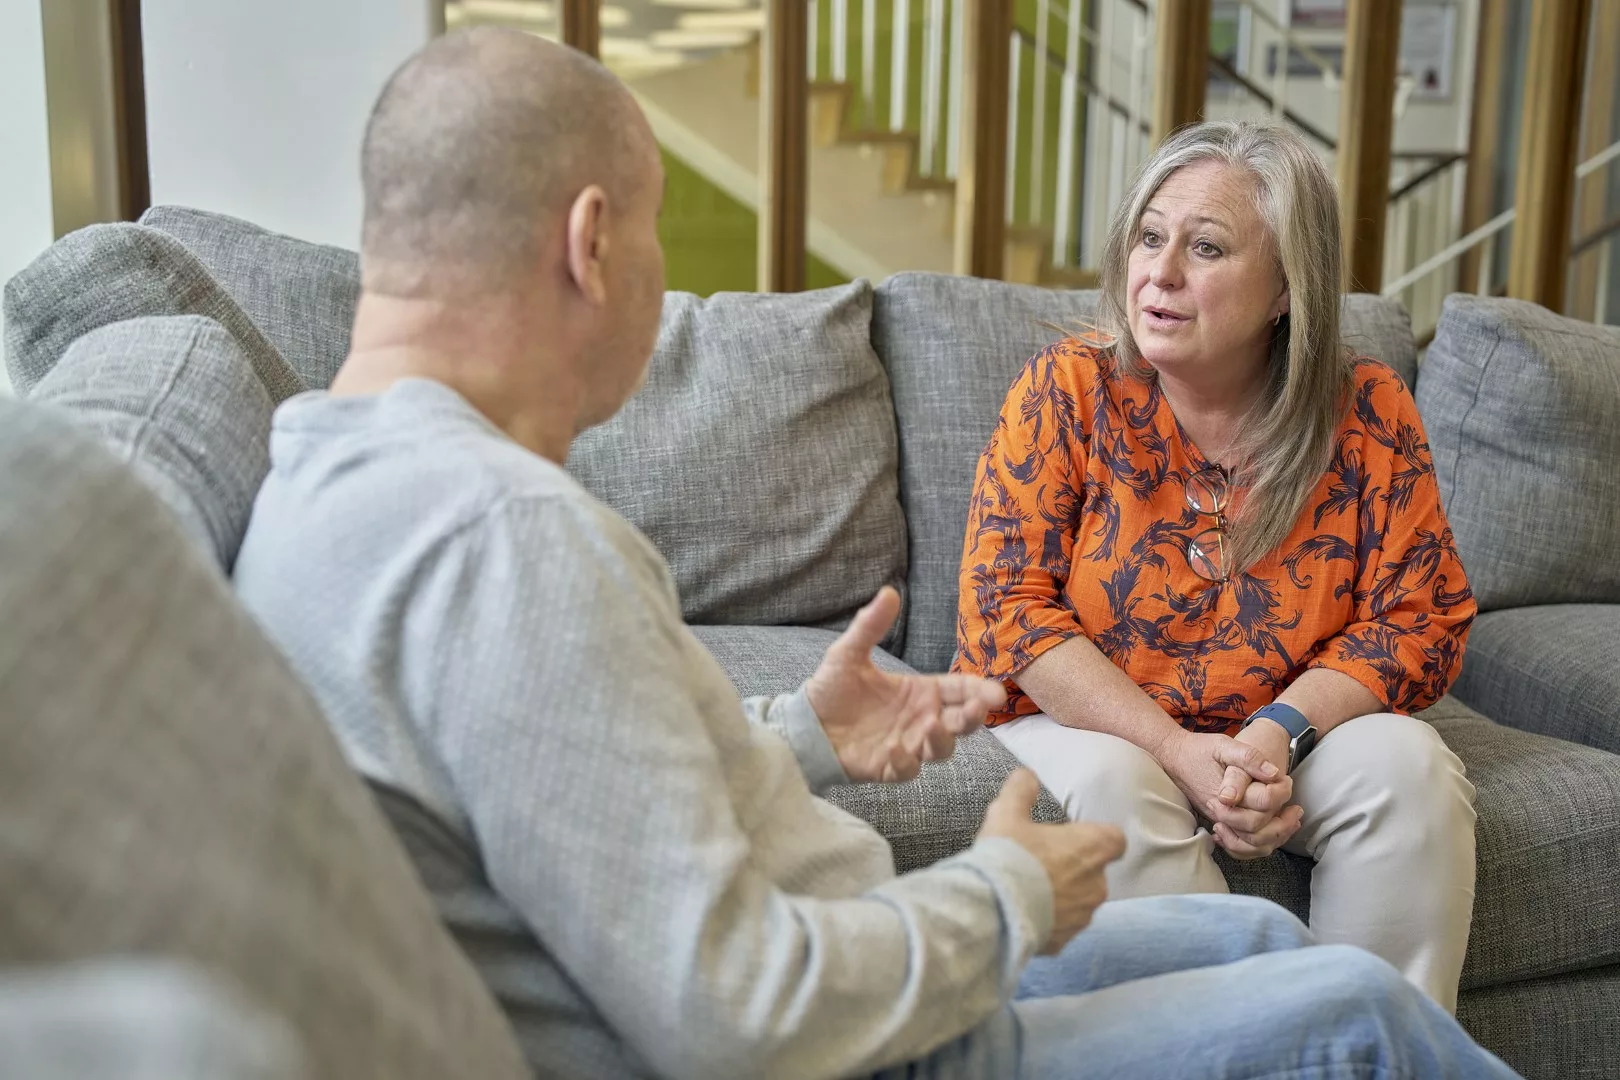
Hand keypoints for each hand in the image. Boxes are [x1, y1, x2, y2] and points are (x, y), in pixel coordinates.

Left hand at [807, 587, 1006, 782]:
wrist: (805, 724)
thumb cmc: (833, 689)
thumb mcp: (849, 653)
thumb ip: (870, 626)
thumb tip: (889, 591)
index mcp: (920, 691)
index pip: (959, 690)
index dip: (979, 690)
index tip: (996, 692)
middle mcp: (921, 719)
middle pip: (960, 722)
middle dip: (974, 716)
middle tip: (980, 708)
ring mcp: (908, 745)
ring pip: (940, 749)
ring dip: (942, 739)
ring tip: (933, 725)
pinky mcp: (888, 767)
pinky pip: (906, 770)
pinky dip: (904, 762)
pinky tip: (894, 749)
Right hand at [977, 770, 1125, 953]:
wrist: (994, 908)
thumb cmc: (1008, 855)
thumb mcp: (1007, 812)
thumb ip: (1022, 789)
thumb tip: (1027, 775)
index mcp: (1093, 848)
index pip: (1115, 839)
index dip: (1096, 837)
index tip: (1073, 836)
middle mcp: (1097, 884)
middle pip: (1094, 872)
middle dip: (1073, 867)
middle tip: (1040, 862)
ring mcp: (1083, 916)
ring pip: (1079, 902)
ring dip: (1062, 895)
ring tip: (1028, 890)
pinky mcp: (1066, 942)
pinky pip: (1061, 927)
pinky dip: (1048, 921)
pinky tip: (1023, 912)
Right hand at [1205, 722, 1300, 859]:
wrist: (1174, 758)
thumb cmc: (1199, 750)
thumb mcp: (1224, 745)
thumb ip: (1248, 757)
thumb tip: (1273, 773)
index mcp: (1225, 796)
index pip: (1262, 806)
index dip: (1281, 793)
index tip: (1286, 780)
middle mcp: (1222, 814)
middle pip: (1259, 834)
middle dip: (1284, 823)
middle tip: (1297, 808)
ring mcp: (1220, 822)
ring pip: (1252, 846)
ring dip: (1276, 837)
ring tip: (1291, 822)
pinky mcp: (1220, 823)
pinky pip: (1242, 847)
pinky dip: (1260, 844)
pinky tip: (1273, 830)